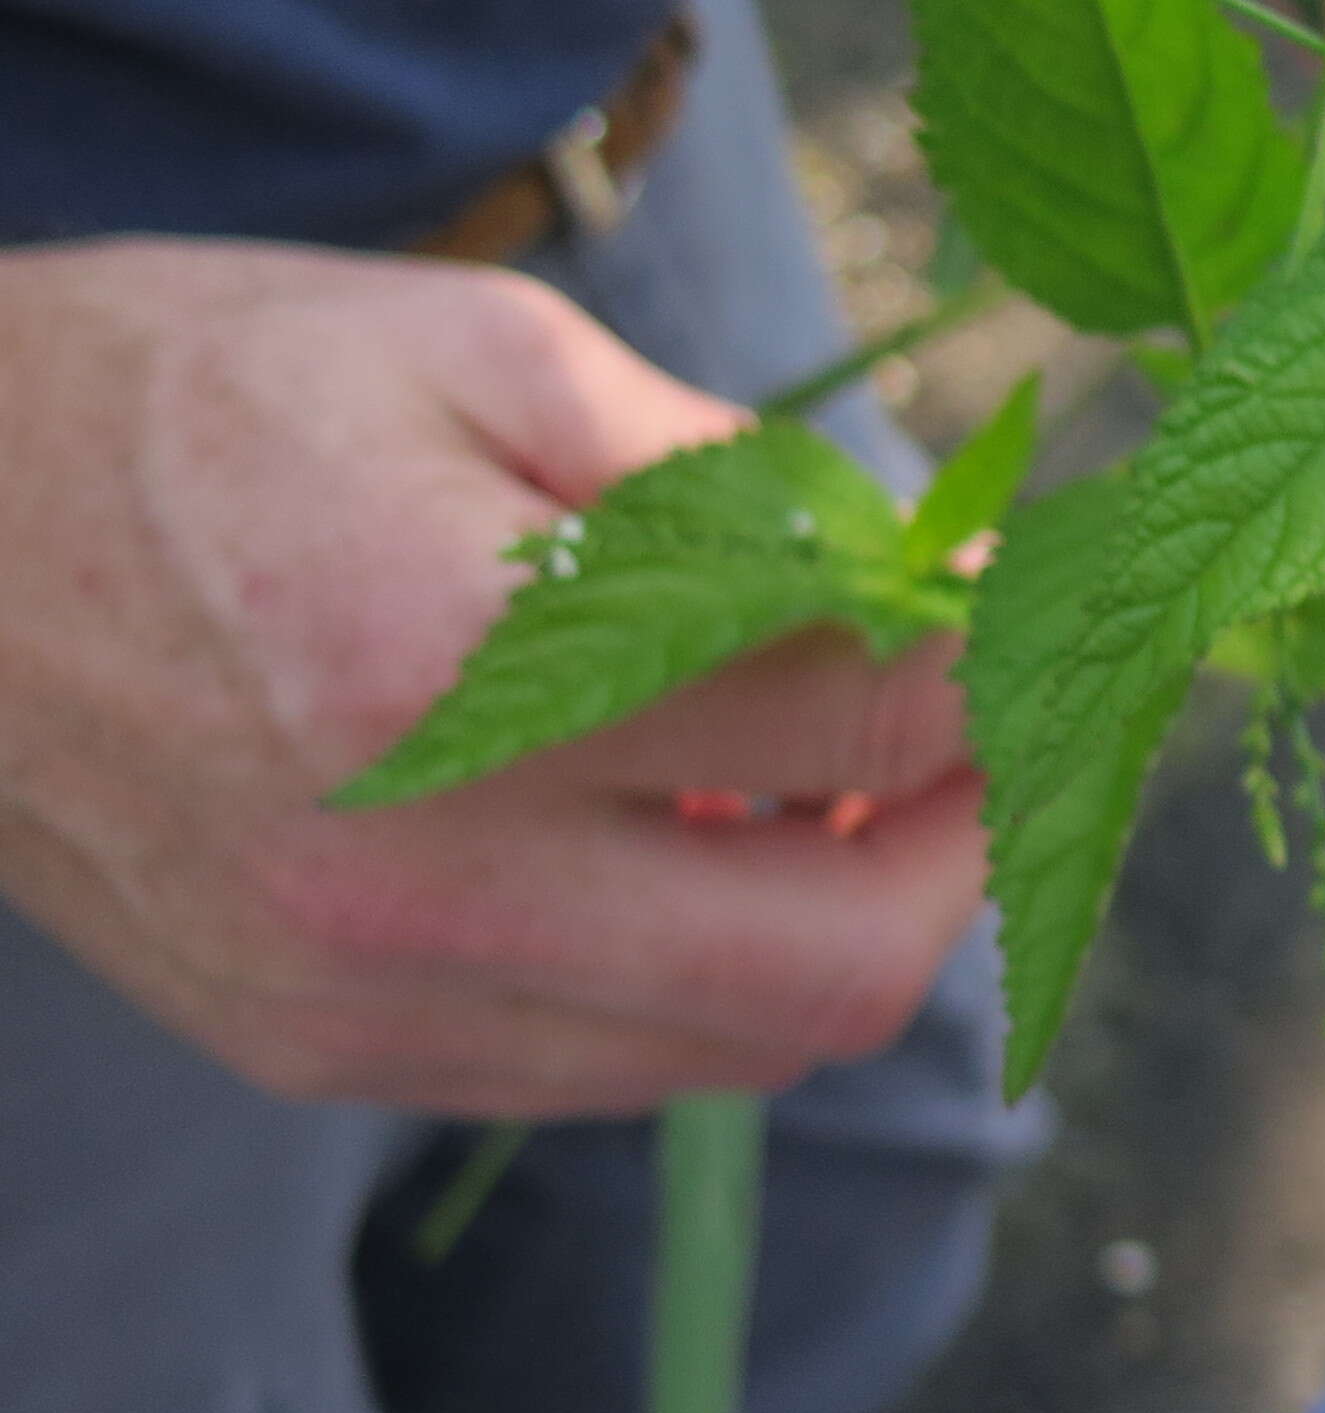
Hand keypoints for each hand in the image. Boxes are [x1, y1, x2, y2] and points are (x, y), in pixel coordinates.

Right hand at [0, 242, 988, 1117]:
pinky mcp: (319, 1054)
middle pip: (840, 958)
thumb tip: (937, 569)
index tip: (1044, 602)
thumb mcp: (484, 347)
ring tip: (855, 774)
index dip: (1002, 657)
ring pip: (739, 1043)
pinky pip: (611, 1065)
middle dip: (971, 847)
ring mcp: (359, 997)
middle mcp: (411, 874)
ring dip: (851, 918)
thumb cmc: (191, 401)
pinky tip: (705, 834)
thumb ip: (736, 479)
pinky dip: (713, 970)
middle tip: (987, 728)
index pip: (862, 708)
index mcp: (458, 657)